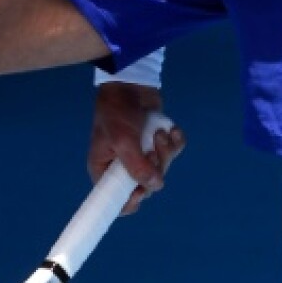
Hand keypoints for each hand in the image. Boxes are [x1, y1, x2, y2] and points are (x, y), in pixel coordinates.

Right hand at [90, 82, 185, 214]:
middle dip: (155, 168)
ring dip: (166, 151)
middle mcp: (123, 165)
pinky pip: (174, 152)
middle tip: (153, 151)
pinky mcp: (158, 141)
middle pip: (146, 185)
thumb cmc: (117, 111)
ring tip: (160, 133)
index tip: (142, 191)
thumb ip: (137, 167)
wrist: (131, 81)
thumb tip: (155, 187)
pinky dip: (176, 142)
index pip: (116, 200)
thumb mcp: (122, 141)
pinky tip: (173, 131)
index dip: (131, 200)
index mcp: (105, 169)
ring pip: (163, 168)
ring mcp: (142, 153)